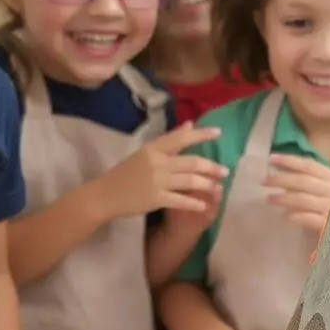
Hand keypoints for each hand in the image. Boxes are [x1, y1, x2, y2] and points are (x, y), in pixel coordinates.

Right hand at [98, 122, 226, 219]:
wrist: (104, 195)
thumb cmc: (125, 173)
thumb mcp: (145, 153)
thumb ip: (168, 140)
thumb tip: (190, 124)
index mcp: (153, 148)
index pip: (181, 138)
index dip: (201, 134)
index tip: (218, 132)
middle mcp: (157, 162)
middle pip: (191, 162)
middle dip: (211, 167)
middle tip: (225, 170)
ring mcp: (157, 181)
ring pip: (190, 181)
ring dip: (208, 184)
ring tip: (218, 187)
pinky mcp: (156, 199)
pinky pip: (181, 200)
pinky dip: (195, 203)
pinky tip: (204, 205)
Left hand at [264, 154, 329, 232]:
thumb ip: (314, 183)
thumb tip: (286, 181)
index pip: (309, 165)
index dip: (289, 161)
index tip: (271, 159)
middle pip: (303, 181)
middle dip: (281, 179)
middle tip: (264, 181)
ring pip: (304, 199)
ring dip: (284, 198)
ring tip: (269, 199)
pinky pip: (311, 219)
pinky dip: (298, 216)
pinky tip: (287, 217)